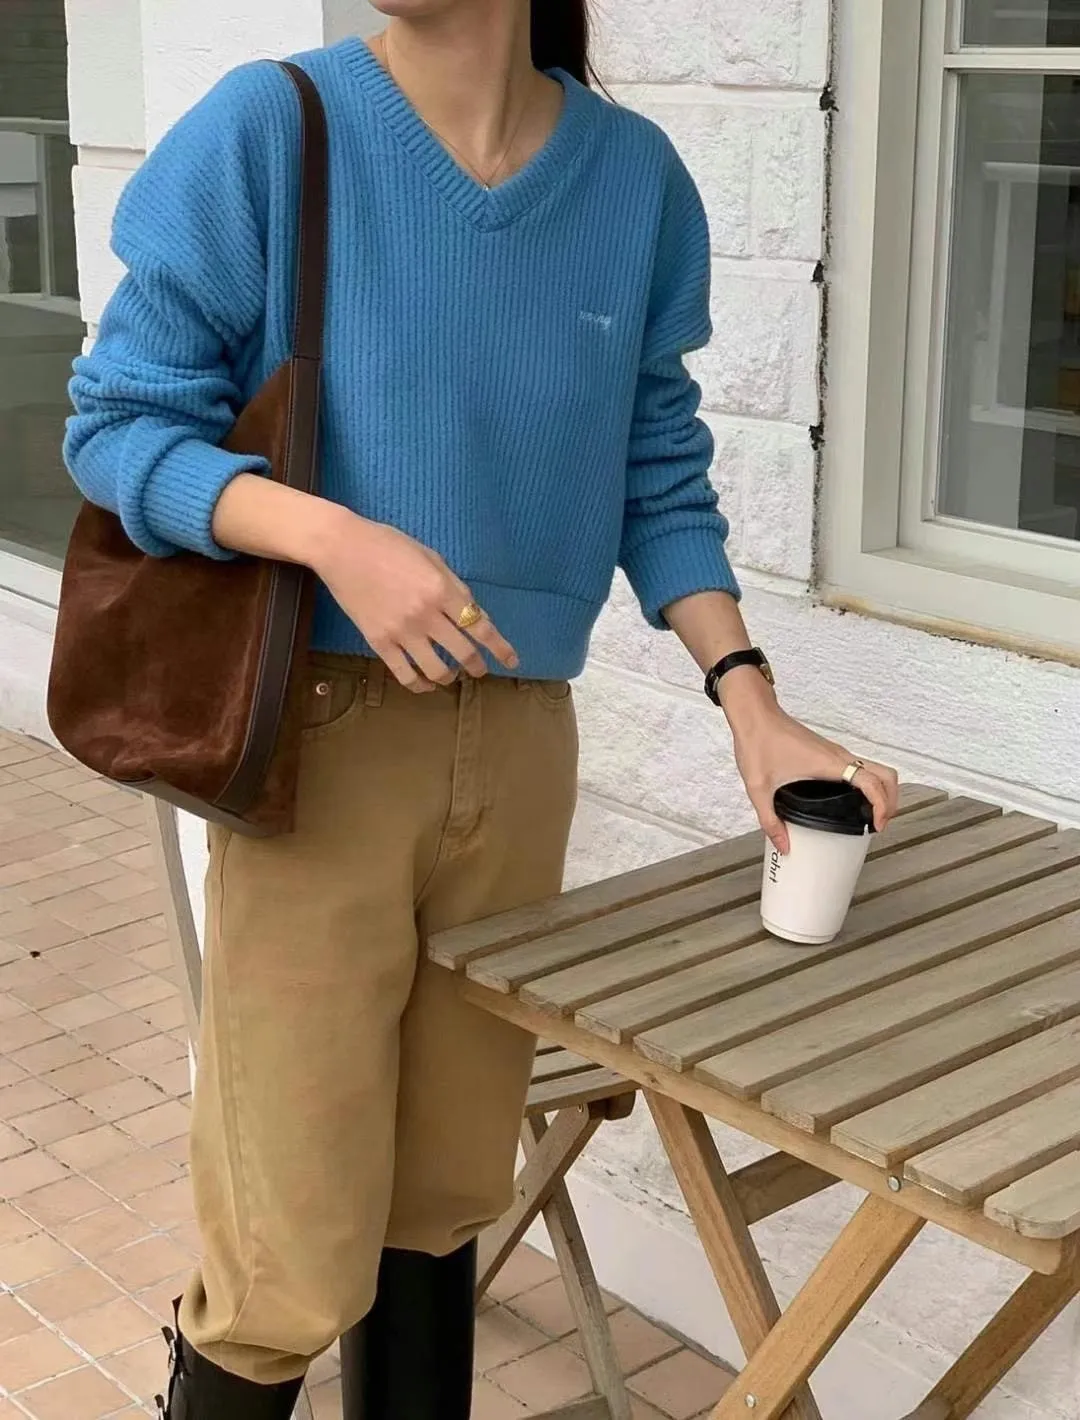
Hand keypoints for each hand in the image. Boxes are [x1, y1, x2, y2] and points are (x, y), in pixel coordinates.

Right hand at [313, 511, 518, 691]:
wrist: (341, 548)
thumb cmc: (387, 545)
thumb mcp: (430, 556)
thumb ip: (453, 585)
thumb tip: (470, 611)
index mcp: (442, 589)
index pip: (480, 626)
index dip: (500, 647)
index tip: (511, 660)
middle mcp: (426, 614)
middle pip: (463, 652)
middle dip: (478, 666)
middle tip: (480, 670)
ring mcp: (402, 631)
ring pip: (437, 670)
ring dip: (450, 677)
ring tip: (451, 675)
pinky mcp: (379, 642)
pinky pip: (405, 674)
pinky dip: (420, 685)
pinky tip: (426, 684)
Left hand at [721, 671, 898, 853]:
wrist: (755, 714)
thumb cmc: (758, 742)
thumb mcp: (759, 787)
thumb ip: (770, 820)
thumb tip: (784, 846)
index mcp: (829, 764)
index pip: (872, 782)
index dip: (883, 805)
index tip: (878, 825)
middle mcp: (839, 756)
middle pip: (885, 774)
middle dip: (891, 799)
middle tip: (880, 822)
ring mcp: (835, 752)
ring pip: (874, 769)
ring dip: (881, 790)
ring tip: (870, 815)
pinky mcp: (828, 751)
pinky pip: (858, 767)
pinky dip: (867, 783)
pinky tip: (850, 800)